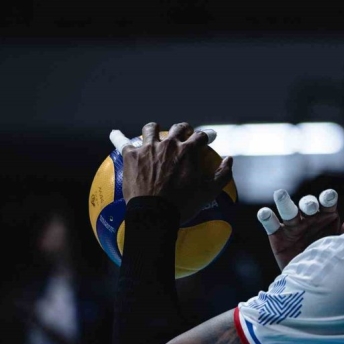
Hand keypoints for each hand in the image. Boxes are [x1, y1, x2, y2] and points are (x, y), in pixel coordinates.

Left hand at [110, 122, 233, 223]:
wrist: (154, 214)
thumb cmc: (184, 205)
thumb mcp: (209, 192)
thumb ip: (223, 174)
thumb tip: (229, 159)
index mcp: (188, 150)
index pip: (201, 136)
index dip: (208, 135)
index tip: (210, 137)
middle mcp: (169, 144)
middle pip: (178, 128)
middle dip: (184, 129)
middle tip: (185, 134)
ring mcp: (148, 148)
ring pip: (151, 129)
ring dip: (155, 129)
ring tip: (155, 132)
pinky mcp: (130, 155)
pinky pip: (122, 142)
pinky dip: (119, 137)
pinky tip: (114, 134)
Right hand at [257, 188, 343, 269]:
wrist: (310, 283)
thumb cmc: (329, 260)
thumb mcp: (339, 248)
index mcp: (327, 216)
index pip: (327, 203)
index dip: (327, 198)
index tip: (329, 198)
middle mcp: (309, 217)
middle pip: (307, 204)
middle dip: (309, 203)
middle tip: (310, 207)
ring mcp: (292, 225)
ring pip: (288, 210)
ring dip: (284, 202)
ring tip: (280, 194)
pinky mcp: (277, 235)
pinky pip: (271, 224)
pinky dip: (266, 217)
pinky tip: (265, 213)